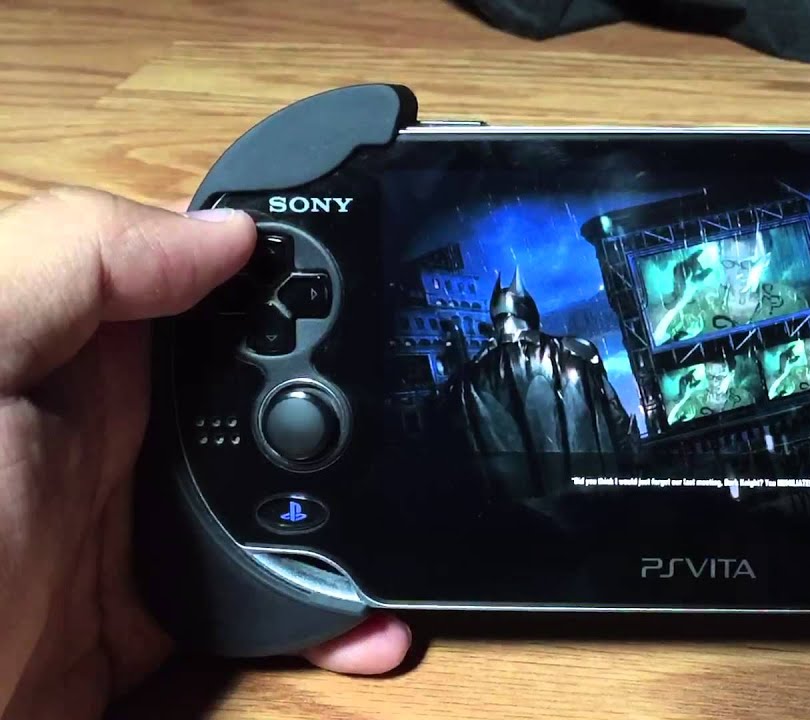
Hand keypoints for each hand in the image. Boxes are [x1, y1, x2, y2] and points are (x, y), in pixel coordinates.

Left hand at [0, 188, 411, 719]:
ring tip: (416, 540)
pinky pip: (258, 608)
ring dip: (356, 521)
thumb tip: (232, 232)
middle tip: (425, 427)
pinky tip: (373, 629)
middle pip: (270, 397)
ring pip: (278, 507)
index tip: (390, 281)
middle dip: (355, 404)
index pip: (208, 285)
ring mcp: (136, 526)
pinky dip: (326, 621)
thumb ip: (78, 265)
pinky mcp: (146, 617)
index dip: (297, 272)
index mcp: (78, 350)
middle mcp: (115, 430)